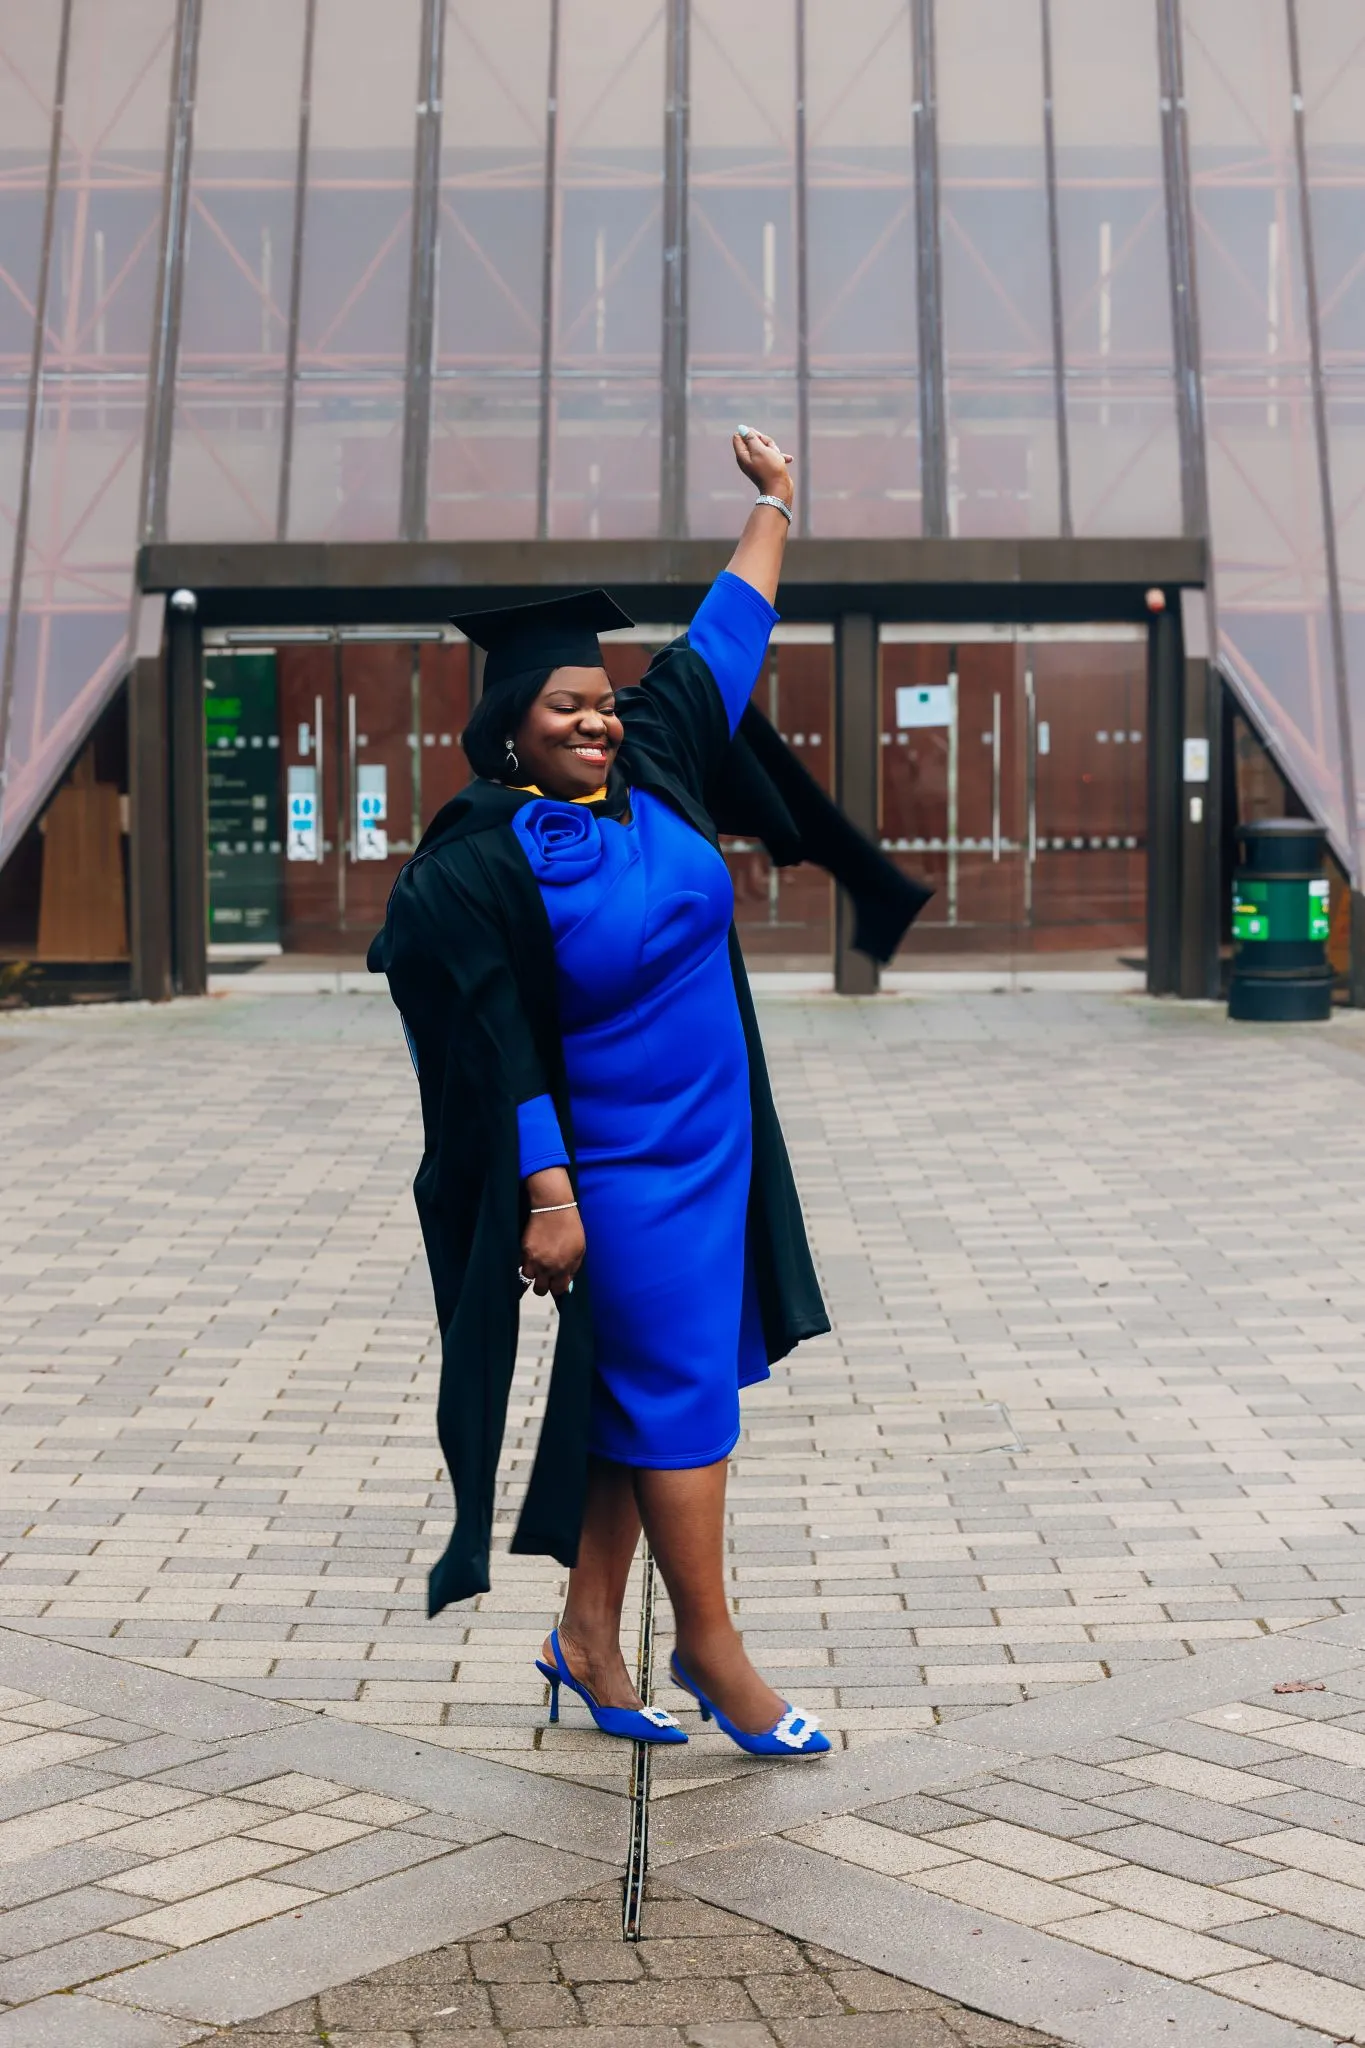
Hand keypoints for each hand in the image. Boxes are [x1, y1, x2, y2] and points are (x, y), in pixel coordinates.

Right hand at [521, 1168, 584, 1298]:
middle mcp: (547, 1267)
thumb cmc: (570, 1227)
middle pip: (540, 1290)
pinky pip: (520, 1264)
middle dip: (543, 1285)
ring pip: (527, 1278)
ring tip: (537, 1264)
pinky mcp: (522, 1250)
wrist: (553, 1208)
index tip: (556, 1284)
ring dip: (532, 1273)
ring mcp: (533, 1259)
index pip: (557, 1290)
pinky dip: (524, 1262)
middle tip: (545, 1278)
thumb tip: (567, 1284)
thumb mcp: (579, 1249)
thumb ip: (573, 1268)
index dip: (557, 1288)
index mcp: (563, 1268)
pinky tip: (530, 1255)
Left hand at [732, 427, 793, 505]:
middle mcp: (747, 458)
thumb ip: (750, 438)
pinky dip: (778, 456)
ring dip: (773, 449)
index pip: (739, 436)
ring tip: (778, 458)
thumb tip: (741, 428)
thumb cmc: (770, 469)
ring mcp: (757, 463)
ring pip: (765, 447)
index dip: (750, 434)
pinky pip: (771, 455)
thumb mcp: (760, 450)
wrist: (780, 490)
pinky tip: (788, 459)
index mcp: (742, 455)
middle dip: (765, 441)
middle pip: (753, 440)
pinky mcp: (766, 467)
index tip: (759, 440)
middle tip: (770, 450)